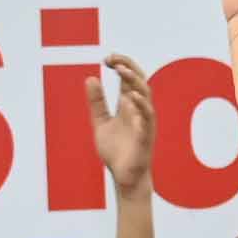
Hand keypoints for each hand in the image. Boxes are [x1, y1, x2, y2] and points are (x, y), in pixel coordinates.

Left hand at [90, 56, 156, 200]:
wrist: (123, 177)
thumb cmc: (116, 152)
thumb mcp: (101, 122)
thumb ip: (97, 103)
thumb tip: (90, 78)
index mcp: (128, 105)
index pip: (129, 77)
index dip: (121, 64)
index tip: (106, 59)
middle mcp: (138, 109)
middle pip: (139, 80)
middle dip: (128, 66)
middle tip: (112, 59)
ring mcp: (144, 121)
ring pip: (145, 94)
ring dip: (134, 80)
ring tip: (121, 70)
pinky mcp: (145, 135)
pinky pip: (147, 117)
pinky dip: (141, 105)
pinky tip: (131, 96)